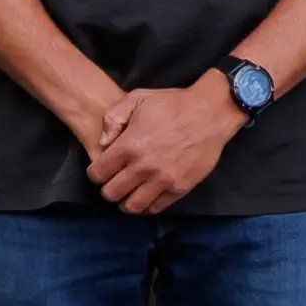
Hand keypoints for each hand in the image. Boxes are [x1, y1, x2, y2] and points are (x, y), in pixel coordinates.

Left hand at [92, 77, 248, 215]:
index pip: (98, 173)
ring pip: (133, 206)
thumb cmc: (173, 104)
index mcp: (130, 145)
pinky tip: (146, 196)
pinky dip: (147, 206)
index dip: (95, 173)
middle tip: (113, 183)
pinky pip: (156, 207)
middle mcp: (144, 166)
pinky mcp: (180, 188)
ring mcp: (163, 180)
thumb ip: (113, 118)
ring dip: (125, 202)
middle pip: (112, 193)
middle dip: (107, 189)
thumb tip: (102, 143)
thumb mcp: (138, 98)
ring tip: (128, 194)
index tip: (100, 170)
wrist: (210, 113)